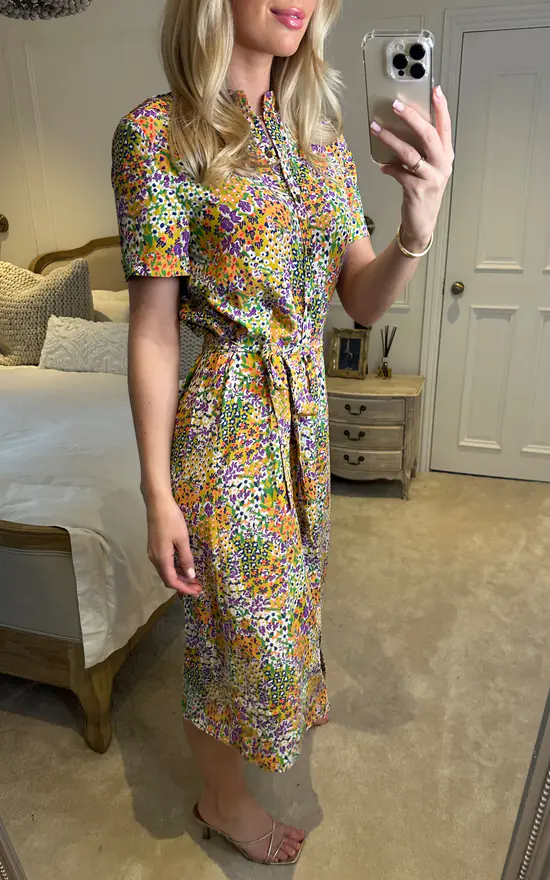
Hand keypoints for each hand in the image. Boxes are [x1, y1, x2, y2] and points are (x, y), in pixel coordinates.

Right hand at [146, 496, 200, 596]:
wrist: (157, 504)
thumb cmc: (171, 520)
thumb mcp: (182, 540)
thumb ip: (186, 559)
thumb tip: (190, 576)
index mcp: (161, 559)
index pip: (172, 581)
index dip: (184, 589)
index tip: (197, 591)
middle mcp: (154, 559)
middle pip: (168, 578)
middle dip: (183, 584)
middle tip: (198, 586)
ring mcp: (153, 553)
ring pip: (166, 571)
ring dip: (179, 576)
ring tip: (193, 578)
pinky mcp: (154, 547)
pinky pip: (164, 564)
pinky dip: (174, 568)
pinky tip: (184, 566)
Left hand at [370, 85, 453, 251]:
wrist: (421, 223)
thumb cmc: (422, 191)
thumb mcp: (426, 169)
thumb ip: (419, 150)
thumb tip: (400, 128)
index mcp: (446, 156)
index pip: (445, 127)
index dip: (441, 108)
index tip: (435, 90)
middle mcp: (442, 165)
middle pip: (428, 135)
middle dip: (411, 117)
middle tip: (396, 105)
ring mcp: (431, 178)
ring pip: (410, 153)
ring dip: (391, 139)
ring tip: (376, 129)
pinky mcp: (417, 190)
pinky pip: (399, 173)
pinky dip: (389, 168)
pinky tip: (382, 166)